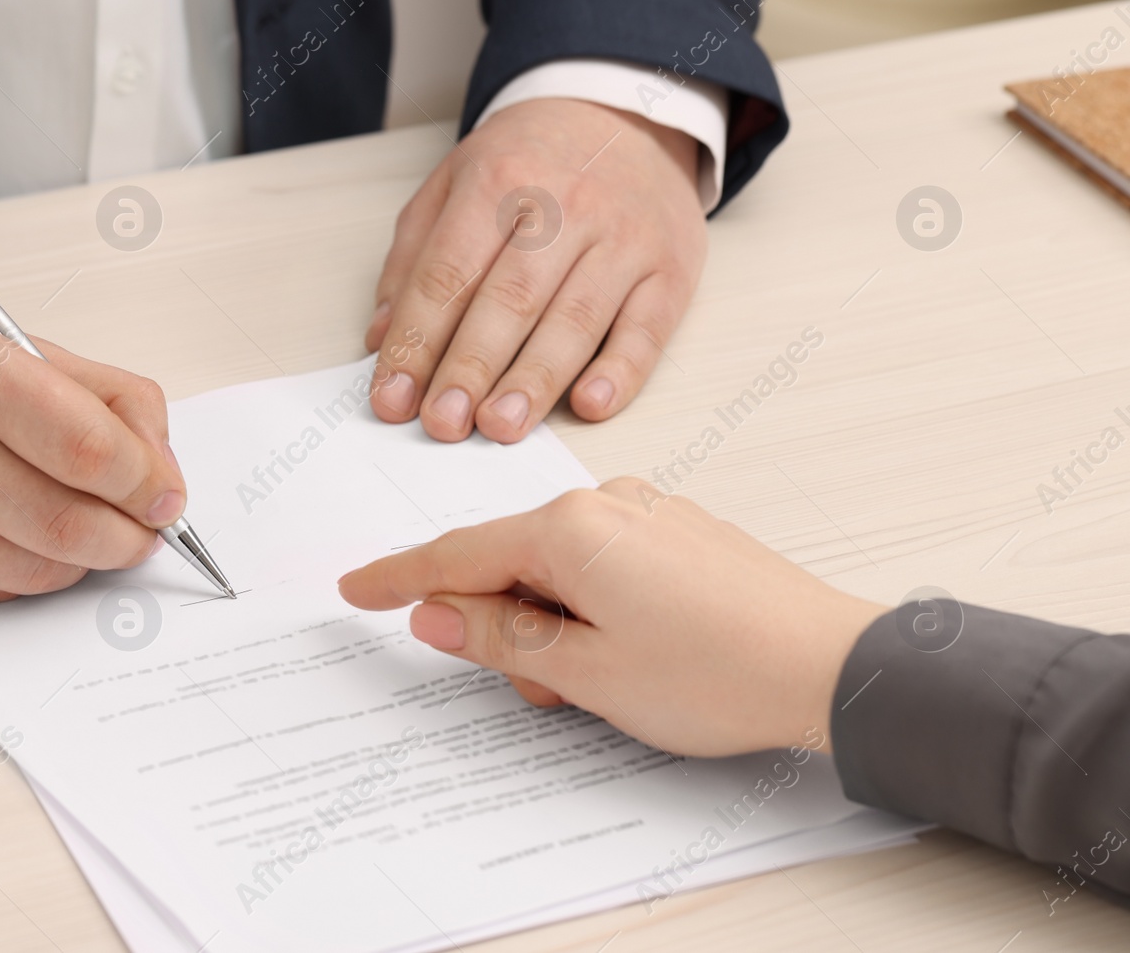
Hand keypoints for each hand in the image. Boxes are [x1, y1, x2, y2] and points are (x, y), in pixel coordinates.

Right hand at [0, 291, 186, 604]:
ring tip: (90, 530)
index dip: (147, 483)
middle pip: (69, 525)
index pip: (89, 450)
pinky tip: (22, 537)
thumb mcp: (8, 341)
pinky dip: (28, 573)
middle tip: (144, 528)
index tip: (166, 493)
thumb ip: (104, 395)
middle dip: (130, 537)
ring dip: (85, 560)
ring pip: (37, 570)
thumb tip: (162, 470)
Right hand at [338, 482, 884, 756]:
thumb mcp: (584, 670)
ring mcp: (649, 512)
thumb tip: (437, 613)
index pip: (457, 553)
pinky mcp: (681, 532)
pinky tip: (633, 652)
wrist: (830, 667)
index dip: (402, 579)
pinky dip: (594, 606)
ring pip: (562, 567)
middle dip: (505, 622)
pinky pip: (607, 563)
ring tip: (602, 682)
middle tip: (538, 687)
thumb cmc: (717, 672)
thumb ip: (498, 635)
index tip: (357, 588)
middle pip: (512, 560)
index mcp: (570, 527)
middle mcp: (607, 501)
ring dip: (556, 622)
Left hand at [365, 99, 706, 441]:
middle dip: (471, 368)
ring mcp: (624, 238)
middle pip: (511, 300)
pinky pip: (647, 328)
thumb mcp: (455, 181)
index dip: (418, 341)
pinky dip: (621, 372)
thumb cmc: (531, 160)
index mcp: (499, 179)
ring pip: (576, 320)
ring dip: (535, 381)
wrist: (627, 115)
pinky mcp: (671, 269)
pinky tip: (589, 405)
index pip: (449, 274)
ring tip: (499, 426)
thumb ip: (413, 257)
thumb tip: (383, 339)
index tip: (393, 397)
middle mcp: (566, 206)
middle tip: (442, 422)